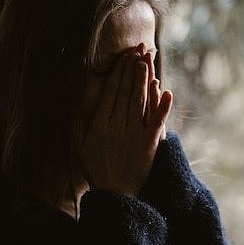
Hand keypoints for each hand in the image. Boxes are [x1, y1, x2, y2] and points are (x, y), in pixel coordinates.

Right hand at [79, 43, 173, 195]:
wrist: (115, 194)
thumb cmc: (97, 170)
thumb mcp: (82, 146)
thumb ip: (80, 124)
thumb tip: (77, 104)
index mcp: (100, 125)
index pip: (111, 93)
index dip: (118, 74)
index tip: (124, 58)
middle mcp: (117, 127)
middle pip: (125, 92)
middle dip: (132, 70)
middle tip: (138, 51)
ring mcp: (134, 134)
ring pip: (139, 102)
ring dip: (143, 80)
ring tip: (146, 62)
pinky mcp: (149, 144)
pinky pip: (156, 121)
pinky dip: (162, 106)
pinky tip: (166, 91)